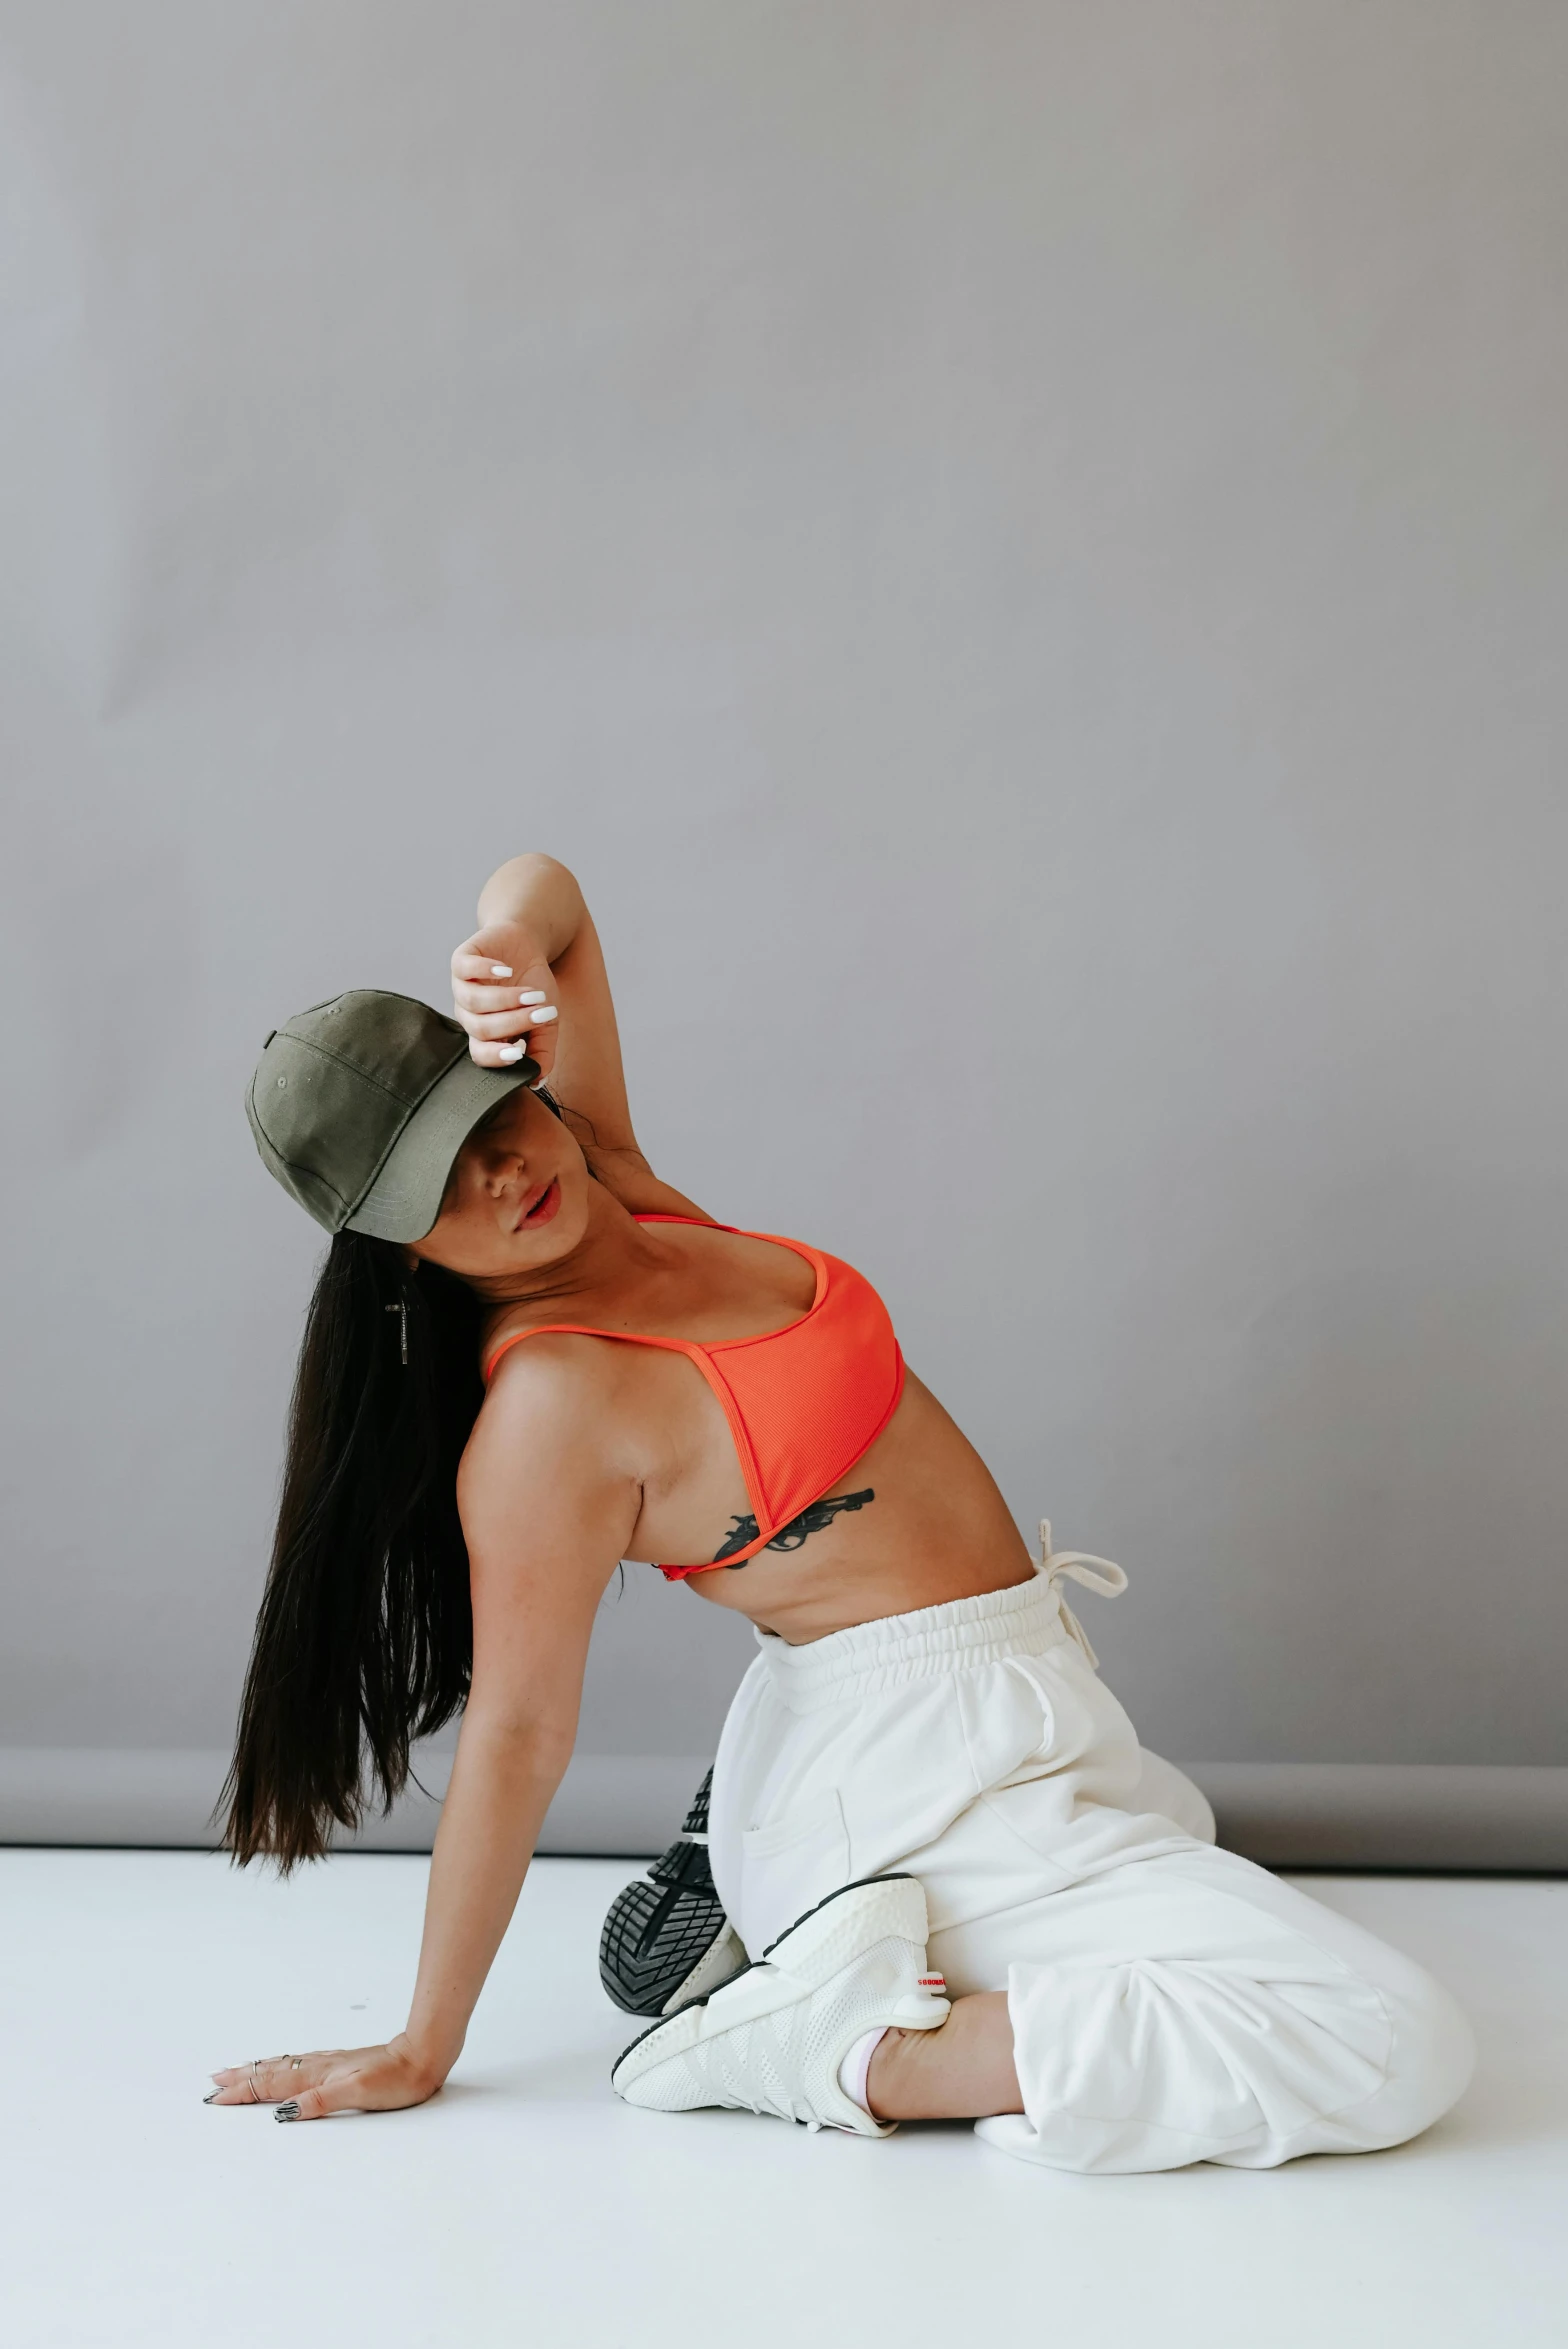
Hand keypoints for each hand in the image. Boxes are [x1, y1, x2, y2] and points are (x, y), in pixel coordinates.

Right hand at [205, 2033, 443, 2122]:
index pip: (272, 2085)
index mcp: (319, 2075)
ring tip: (236, 2072)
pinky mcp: (339, 2065)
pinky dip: (280, 2066)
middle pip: (272, 2072)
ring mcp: (329, 2064)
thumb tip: (284, 2111)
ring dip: (257, 2070)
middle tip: (214, 2082)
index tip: (216, 2098)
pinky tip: (281, 2067)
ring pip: (283, 2066)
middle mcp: (319, 2067)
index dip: (244, 2092)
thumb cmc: (395, 2079)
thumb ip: (320, 2100)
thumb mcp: (358, 2094)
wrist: (422, 2057)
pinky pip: (298, 2065)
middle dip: (242, 2078)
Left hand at [450, 920, 558, 1081]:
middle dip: (513, 1023)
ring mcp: (462, 985)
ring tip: (531, 994)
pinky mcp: (462, 960)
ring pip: (473, 1002)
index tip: (519, 1054)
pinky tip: (506, 969)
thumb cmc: (535, 985)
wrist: (528, 943)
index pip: (480, 1054)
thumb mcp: (547, 1021)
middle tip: (540, 1013)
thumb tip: (538, 1080)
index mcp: (486, 1032)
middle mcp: (469, 1012)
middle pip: (481, 1028)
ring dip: (505, 1000)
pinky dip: (485, 970)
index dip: (496, 1057)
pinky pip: (464, 969)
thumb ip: (543, 1050)